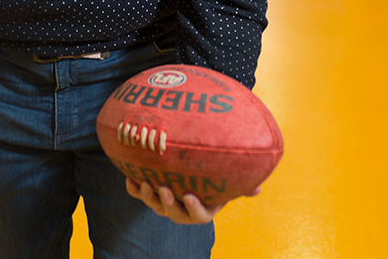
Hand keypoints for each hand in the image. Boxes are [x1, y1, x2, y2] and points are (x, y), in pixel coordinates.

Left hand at [125, 179, 259, 224]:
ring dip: (150, 196)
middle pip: (174, 213)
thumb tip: (258, 188)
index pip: (199, 216)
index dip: (194, 208)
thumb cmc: (213, 177)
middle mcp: (182, 208)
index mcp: (202, 208)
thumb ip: (242, 185)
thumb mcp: (228, 181)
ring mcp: (165, 200)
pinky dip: (134, 188)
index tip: (190, 195)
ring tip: (146, 184)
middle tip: (164, 189)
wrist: (190, 171)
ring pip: (155, 205)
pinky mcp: (151, 189)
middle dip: (168, 203)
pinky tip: (129, 178)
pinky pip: (140, 193)